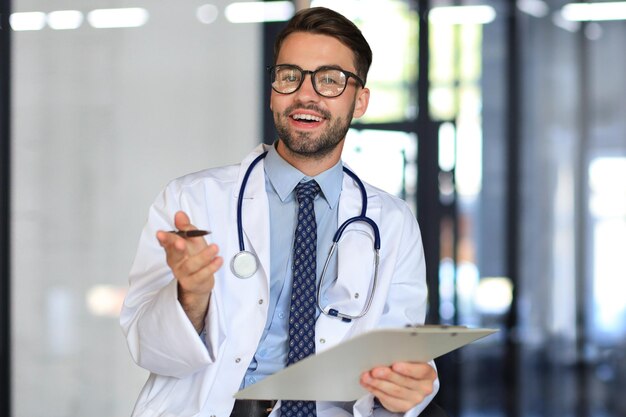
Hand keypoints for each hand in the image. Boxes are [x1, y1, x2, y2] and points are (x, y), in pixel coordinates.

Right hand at [156, 211, 222, 331]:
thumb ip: (186, 227)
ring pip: (191, 265)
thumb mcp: (192, 240)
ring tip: (215, 247)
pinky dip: (211, 268)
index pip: (167, 242)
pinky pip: (201, 275)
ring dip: (203, 256)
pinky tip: (218, 260)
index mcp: (173, 249)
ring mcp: (183, 273)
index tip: (160, 233)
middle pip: (174, 254)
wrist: (199, 282)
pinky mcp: (193, 282)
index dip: (164, 238)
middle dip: (176, 247)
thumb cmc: (194, 258)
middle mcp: (176, 261)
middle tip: (180, 242)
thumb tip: (179, 214)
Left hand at [359, 362, 436, 412]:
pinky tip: (368, 384)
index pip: (420, 371)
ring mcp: (415, 399)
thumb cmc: (410, 366)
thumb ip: (402, 357)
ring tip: (366, 377)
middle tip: (374, 370)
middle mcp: (424, 388)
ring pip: (394, 391)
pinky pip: (388, 399)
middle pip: (404, 381)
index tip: (394, 365)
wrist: (412, 383)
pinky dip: (375, 391)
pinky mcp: (404, 406)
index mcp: (428, 373)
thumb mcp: (410, 359)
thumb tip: (385, 353)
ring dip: (378, 383)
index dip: (407, 368)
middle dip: (387, 375)